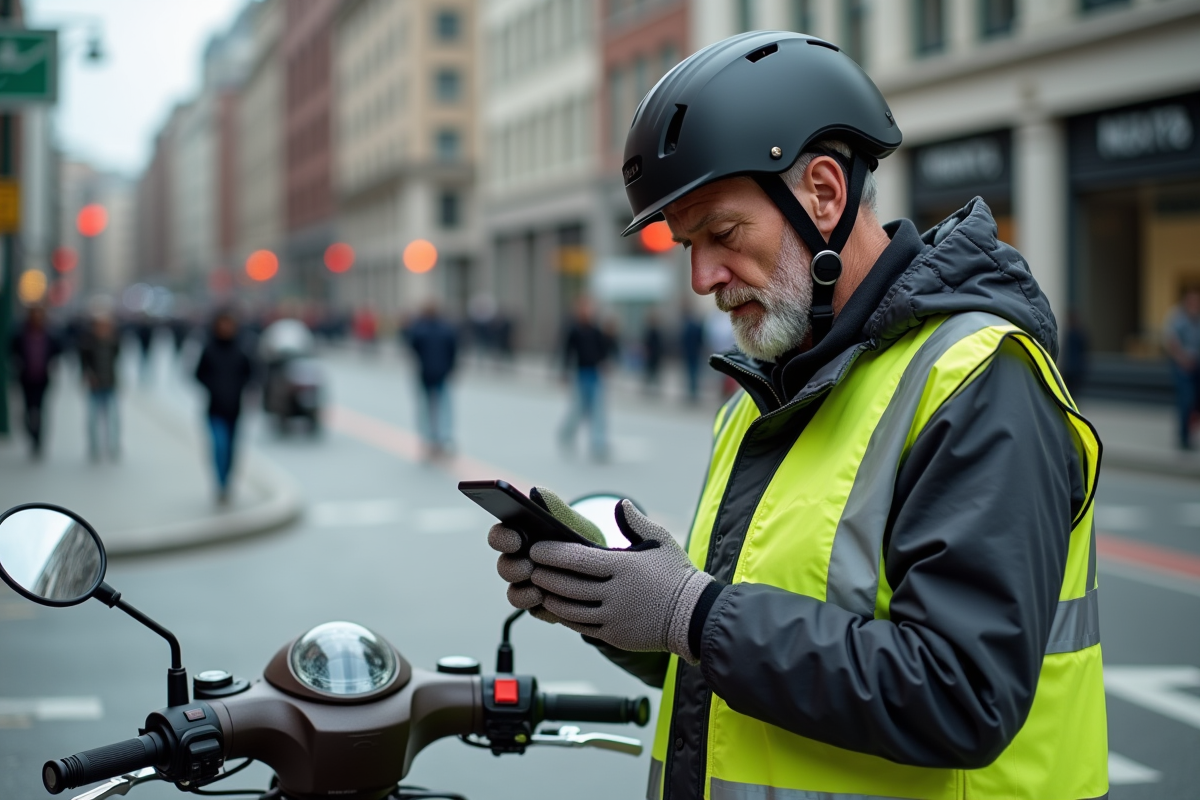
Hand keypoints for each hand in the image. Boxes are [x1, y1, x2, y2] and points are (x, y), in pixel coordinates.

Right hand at [487, 487, 605, 624]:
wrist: (605, 571)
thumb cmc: (583, 542)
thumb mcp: (574, 524)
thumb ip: (556, 509)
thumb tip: (537, 492)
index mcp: (521, 537)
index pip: (500, 535)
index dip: (502, 537)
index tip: (516, 538)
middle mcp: (518, 562)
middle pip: (502, 567)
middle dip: (513, 567)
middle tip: (528, 566)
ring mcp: (526, 586)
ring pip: (513, 593)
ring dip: (523, 591)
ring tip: (539, 589)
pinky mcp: (537, 605)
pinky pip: (530, 610)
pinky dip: (538, 606)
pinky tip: (549, 601)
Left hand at [529, 500, 712, 662]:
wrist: (695, 616)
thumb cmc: (677, 575)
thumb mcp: (661, 541)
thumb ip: (636, 522)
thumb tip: (620, 504)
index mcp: (624, 567)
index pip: (579, 559)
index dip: (553, 553)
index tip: (536, 547)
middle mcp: (616, 593)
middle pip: (568, 585)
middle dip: (544, 574)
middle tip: (530, 566)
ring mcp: (614, 617)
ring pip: (570, 608)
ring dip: (550, 596)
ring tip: (539, 585)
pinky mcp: (615, 635)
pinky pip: (581, 626)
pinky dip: (564, 616)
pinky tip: (556, 606)